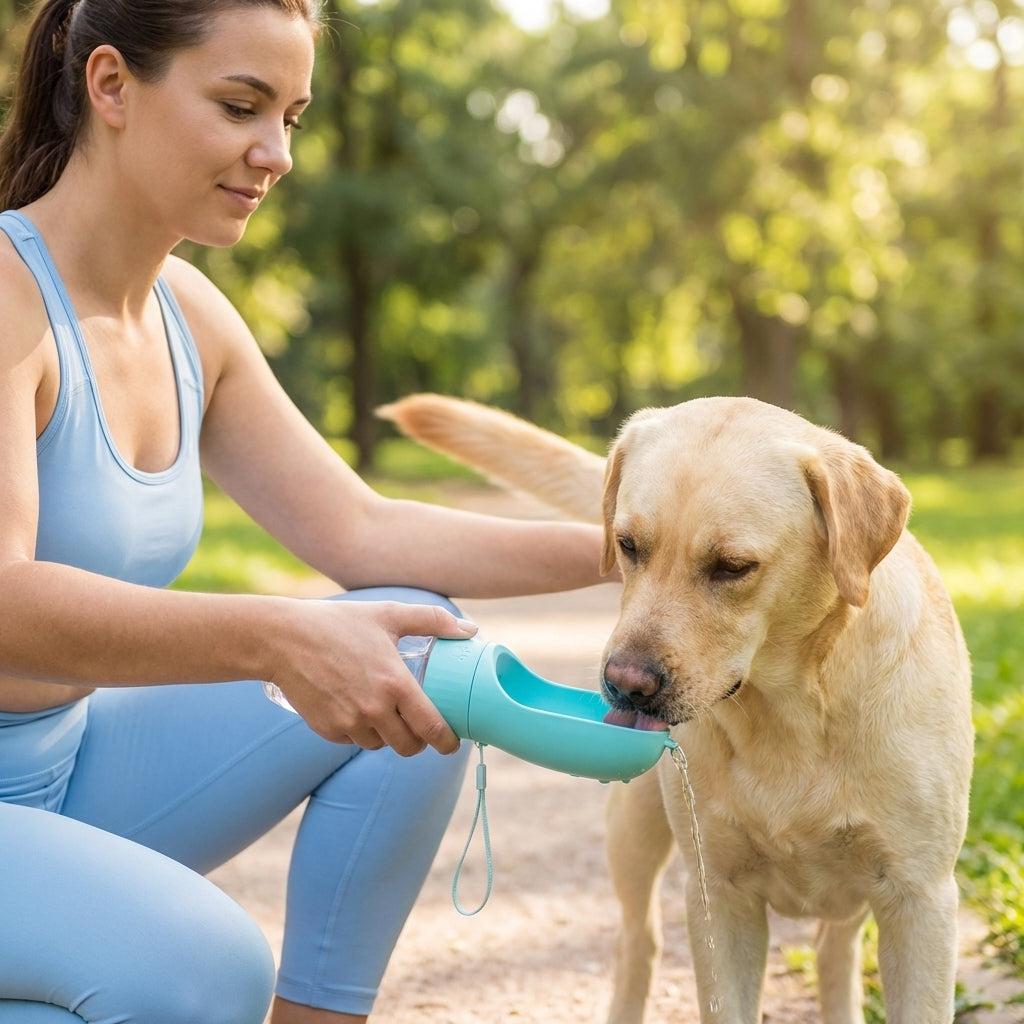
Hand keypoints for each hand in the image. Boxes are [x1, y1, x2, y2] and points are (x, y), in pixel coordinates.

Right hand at [267, 599, 476, 755]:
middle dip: (418, 741)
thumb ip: (434, 621)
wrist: (283, 639)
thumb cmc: (339, 623)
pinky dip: (360, 731)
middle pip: (409, 747)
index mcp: (395, 684)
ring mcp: (348, 723)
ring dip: (387, 735)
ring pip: (380, 745)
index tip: (451, 743)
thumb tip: (471, 630)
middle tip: (418, 726)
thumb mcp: (389, 614)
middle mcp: (374, 709)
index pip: (432, 729)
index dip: (447, 742)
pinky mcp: (327, 730)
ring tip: (384, 710)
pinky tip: (356, 707)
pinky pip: (353, 741)